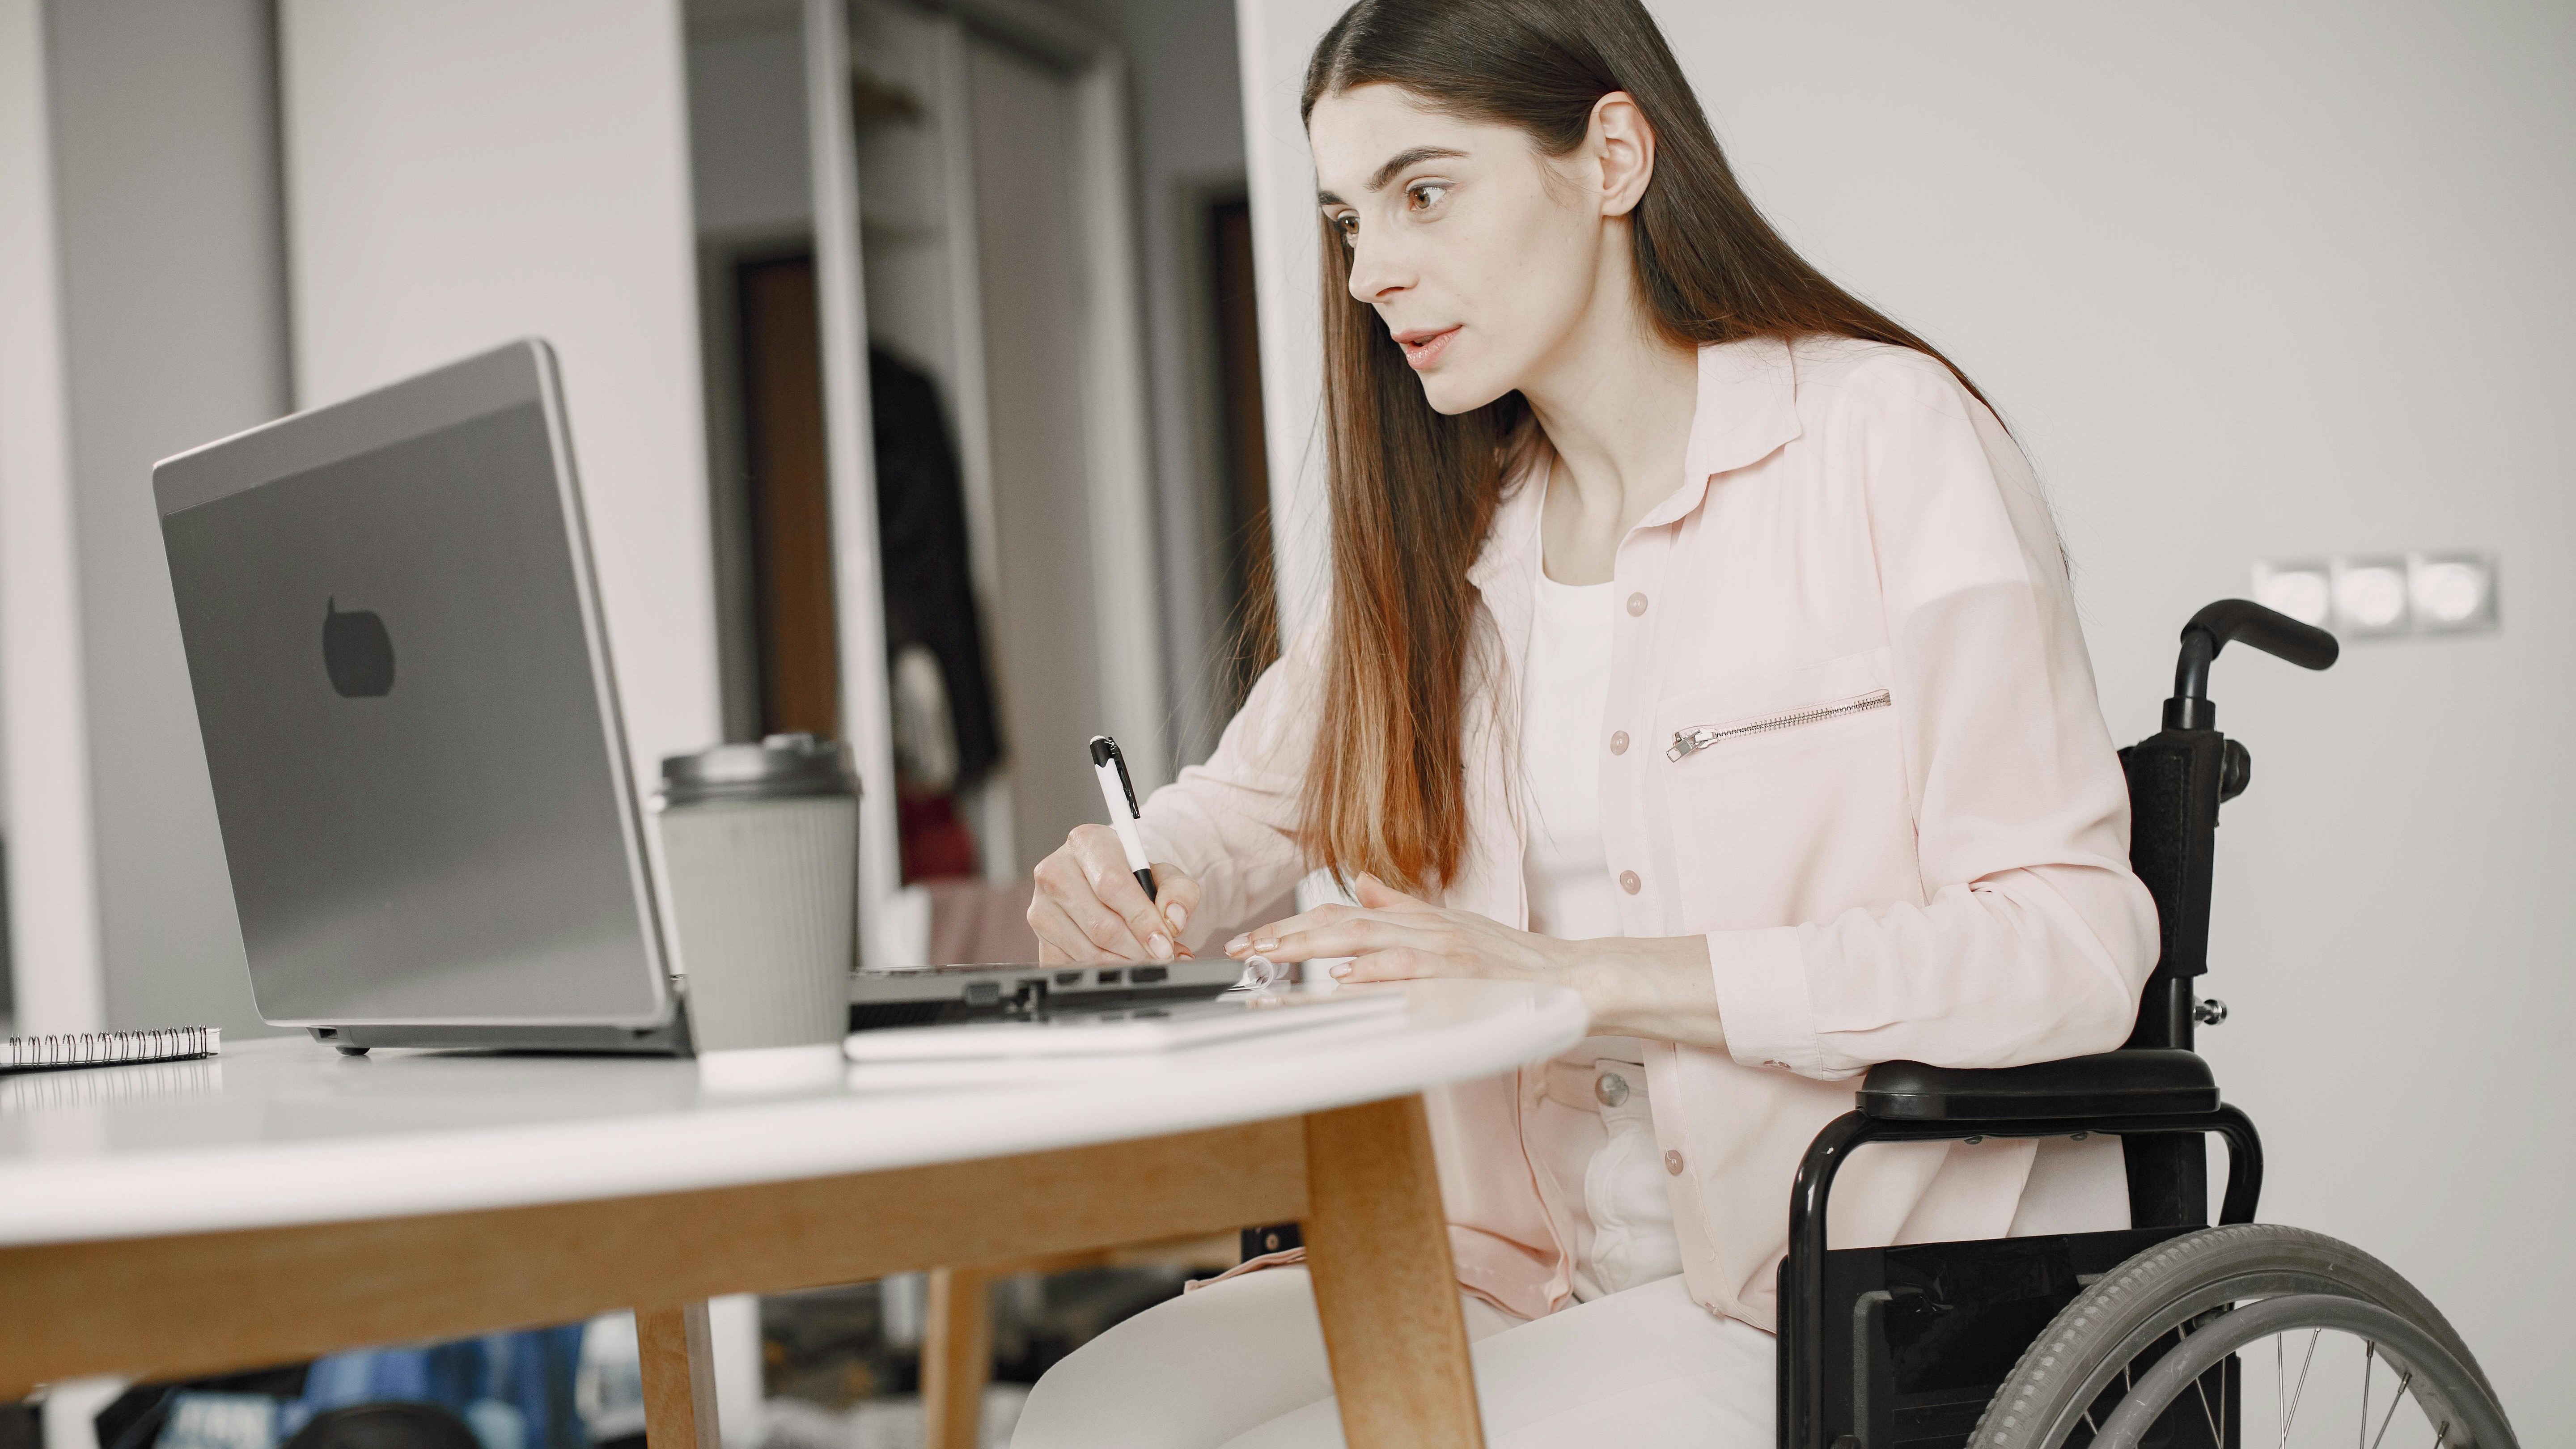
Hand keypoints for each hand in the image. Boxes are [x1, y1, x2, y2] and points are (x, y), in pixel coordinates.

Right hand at [1028, 824, 1200, 964]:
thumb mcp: (1164, 874)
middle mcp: (1055, 871)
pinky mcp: (1039, 937)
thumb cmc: (1132, 876)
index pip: (1112, 885)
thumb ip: (1179, 891)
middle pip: (1100, 925)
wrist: (1105, 882)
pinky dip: (1104, 972)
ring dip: (1125, 963)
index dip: (1141, 919)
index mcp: (1086, 843)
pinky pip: (1072, 967)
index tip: (1164, 942)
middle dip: (1138, 949)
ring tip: (1148, 958)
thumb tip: (1173, 919)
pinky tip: (1123, 963)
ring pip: (1088, 951)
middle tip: (1162, 956)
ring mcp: (1042, 906)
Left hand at [1222, 873, 1727, 1049]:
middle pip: (1343, 926)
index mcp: (1416, 921)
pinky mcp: (1463, 977)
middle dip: (1288, 938)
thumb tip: (1359, 884)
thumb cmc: (1512, 960)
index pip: (1343, 917)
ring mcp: (1443, 951)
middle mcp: (1424, 929)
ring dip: (1317, 952)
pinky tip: (1347, 981)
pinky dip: (1378, 975)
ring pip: (1368, 944)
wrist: (1573, 977)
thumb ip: (1401, 906)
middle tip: (1244, 950)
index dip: (1294, 926)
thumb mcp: (1451, 923)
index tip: (1254, 941)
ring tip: (1275, 960)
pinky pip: (1413, 974)